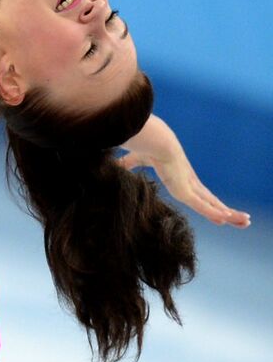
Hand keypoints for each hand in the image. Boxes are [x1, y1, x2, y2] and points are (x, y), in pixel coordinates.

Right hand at [117, 117, 250, 227]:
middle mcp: (188, 179)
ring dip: (229, 213)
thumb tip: (114, 166)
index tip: (217, 208)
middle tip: (242, 218)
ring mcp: (189, 184)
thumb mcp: (135, 159)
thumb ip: (128, 164)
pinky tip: (227, 221)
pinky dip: (214, 213)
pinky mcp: (186, 189)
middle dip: (224, 208)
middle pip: (210, 198)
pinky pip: (203, 205)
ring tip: (246, 222)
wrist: (152, 139)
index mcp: (178, 174)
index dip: (206, 199)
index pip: (196, 190)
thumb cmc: (145, 145)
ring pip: (212, 203)